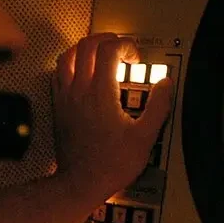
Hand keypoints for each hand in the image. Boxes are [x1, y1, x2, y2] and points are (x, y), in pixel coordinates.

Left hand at [51, 33, 173, 201]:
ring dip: (86, 48)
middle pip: (87, 45)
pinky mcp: (58, 106)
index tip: (136, 58)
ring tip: (101, 54)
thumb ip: (158, 106)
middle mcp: (80, 90)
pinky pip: (59, 73)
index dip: (126, 45)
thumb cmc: (111, 164)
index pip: (109, 49)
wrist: (80, 183)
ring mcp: (65, 97)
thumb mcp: (145, 137)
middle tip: (121, 49)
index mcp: (101, 93)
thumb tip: (165, 84)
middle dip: (107, 39)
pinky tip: (84, 73)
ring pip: (69, 55)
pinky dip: (72, 64)